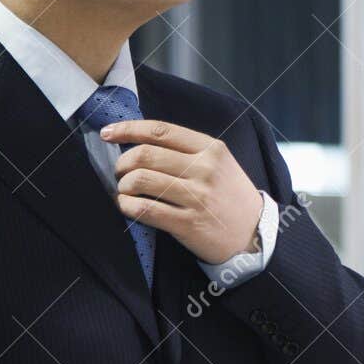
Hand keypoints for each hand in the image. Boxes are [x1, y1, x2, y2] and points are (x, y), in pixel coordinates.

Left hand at [101, 119, 262, 264]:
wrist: (254, 234)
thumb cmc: (231, 197)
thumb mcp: (221, 164)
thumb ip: (188, 151)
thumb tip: (139, 141)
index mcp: (212, 149)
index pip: (161, 130)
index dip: (128, 128)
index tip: (108, 132)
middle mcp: (205, 169)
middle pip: (145, 155)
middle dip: (122, 163)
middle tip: (121, 172)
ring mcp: (197, 197)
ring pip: (141, 180)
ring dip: (123, 186)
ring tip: (126, 191)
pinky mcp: (188, 223)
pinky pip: (145, 209)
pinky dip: (128, 206)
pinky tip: (129, 206)